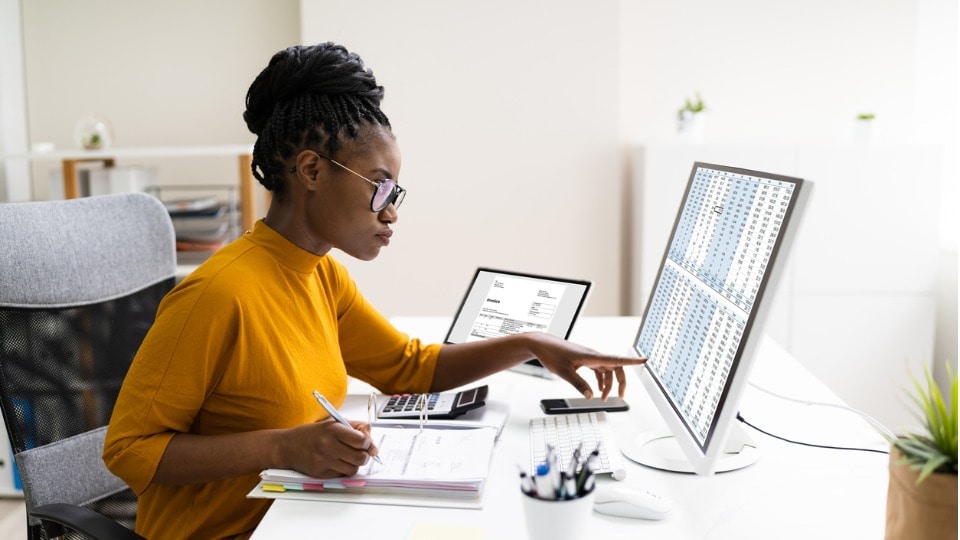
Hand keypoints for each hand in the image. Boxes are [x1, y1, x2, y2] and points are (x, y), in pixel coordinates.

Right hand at [278, 418, 378, 477]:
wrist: (288, 446)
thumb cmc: (312, 434)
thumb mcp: (332, 422)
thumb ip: (354, 427)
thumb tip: (371, 439)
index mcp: (333, 430)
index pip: (361, 440)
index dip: (367, 443)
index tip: (366, 443)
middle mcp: (328, 445)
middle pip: (360, 457)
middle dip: (365, 456)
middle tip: (362, 453)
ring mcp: (324, 461)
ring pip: (353, 469)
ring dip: (355, 464)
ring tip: (348, 457)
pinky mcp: (320, 473)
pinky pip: (341, 475)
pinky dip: (343, 470)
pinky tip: (337, 462)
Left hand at [527, 333, 645, 399]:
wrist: (541, 344)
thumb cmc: (552, 354)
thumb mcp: (564, 372)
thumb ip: (579, 384)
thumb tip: (591, 396)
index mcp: (591, 356)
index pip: (616, 359)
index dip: (632, 361)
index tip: (645, 360)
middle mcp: (593, 355)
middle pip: (615, 367)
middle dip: (620, 382)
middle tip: (621, 396)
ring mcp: (589, 357)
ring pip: (607, 369)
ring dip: (608, 384)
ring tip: (604, 398)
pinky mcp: (585, 359)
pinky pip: (599, 369)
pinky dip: (601, 380)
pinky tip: (597, 389)